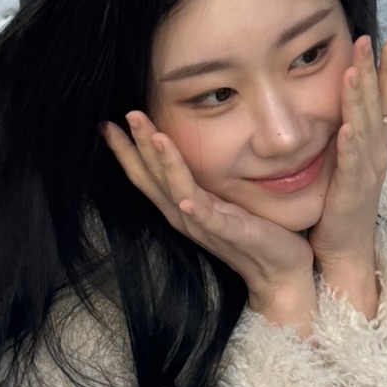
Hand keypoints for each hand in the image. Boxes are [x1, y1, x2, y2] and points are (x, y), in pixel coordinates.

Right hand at [102, 113, 314, 326]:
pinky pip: (209, 220)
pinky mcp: (231, 232)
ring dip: (164, 162)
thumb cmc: (251, 233)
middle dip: (137, 146)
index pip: (146, 175)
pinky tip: (185, 198)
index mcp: (181, 207)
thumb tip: (188, 152)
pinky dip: (195, 209)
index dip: (126, 151)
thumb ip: (199, 183)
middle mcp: (185, 216)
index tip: (107, 123)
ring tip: (154, 134)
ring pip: (176, 190)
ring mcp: (205, 225)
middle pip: (153, 178)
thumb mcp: (218, 202)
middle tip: (127, 114)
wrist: (278, 272)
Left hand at [309, 35, 386, 280]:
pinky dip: (351, 143)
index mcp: (375, 143)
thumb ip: (343, 132)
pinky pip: (353, 163)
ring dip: (360, 97)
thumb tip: (337, 104)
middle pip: (377, 104)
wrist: (344, 248)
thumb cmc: (340, 204)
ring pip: (366, 126)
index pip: (385, 99)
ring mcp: (367, 171)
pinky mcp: (352, 191)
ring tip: (355, 70)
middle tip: (368, 39)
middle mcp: (377, 153)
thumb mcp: (344, 160)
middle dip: (373, 70)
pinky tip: (347, 127)